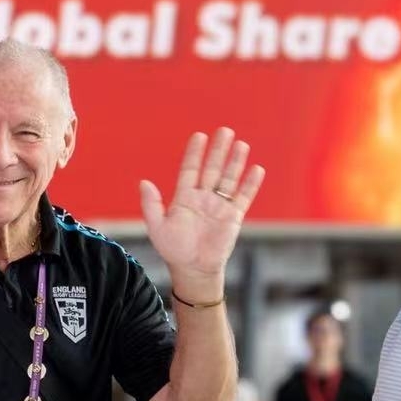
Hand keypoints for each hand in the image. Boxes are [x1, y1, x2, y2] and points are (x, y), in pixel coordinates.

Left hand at [139, 128, 264, 296]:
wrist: (193, 270)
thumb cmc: (174, 250)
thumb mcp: (157, 227)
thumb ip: (152, 205)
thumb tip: (144, 182)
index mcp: (184, 197)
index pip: (191, 169)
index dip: (195, 153)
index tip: (199, 136)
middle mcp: (203, 198)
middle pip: (212, 168)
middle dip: (218, 150)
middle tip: (225, 131)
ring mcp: (219, 206)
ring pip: (229, 179)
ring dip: (235, 162)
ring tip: (241, 144)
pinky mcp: (233, 217)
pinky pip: (243, 197)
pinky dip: (250, 184)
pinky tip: (256, 169)